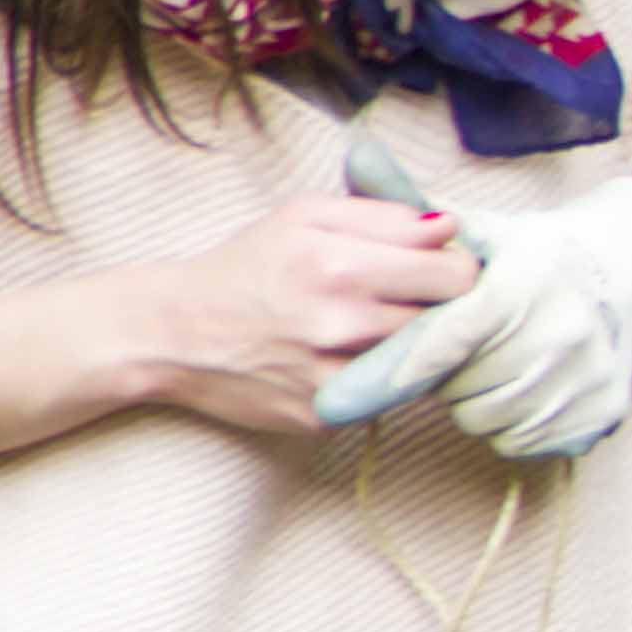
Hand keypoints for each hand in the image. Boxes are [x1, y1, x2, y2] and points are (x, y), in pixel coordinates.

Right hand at [129, 190, 479, 433]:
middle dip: (439, 307)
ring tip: (372, 325)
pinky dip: (378, 377)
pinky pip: (383, 394)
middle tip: (410, 297)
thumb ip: (383, 216)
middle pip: (447, 321)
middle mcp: (340, 325)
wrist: (172, 333)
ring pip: (421, 361)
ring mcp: (332, 377)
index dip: (458, 269)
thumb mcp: (304, 216)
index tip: (441, 267)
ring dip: (412, 344)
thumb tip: (449, 226)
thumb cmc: (246, 266)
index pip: (456, 275)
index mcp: (339, 265)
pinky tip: (345, 358)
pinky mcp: (324, 416)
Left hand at [309, 131, 631, 462]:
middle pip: (457, 388)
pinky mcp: (600, 413)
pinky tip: (525, 388)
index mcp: (520, 285)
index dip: (386, 372)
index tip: (332, 402)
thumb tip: (356, 154)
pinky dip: (513, 424)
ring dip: (477, 400)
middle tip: (465, 347)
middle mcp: (559, 332)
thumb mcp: (482, 227)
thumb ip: (410, 205)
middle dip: (445, 374)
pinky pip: (523, 441)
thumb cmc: (538, 254)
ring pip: (487, 419)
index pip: (441, 340)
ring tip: (495, 363)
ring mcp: (583, 377)